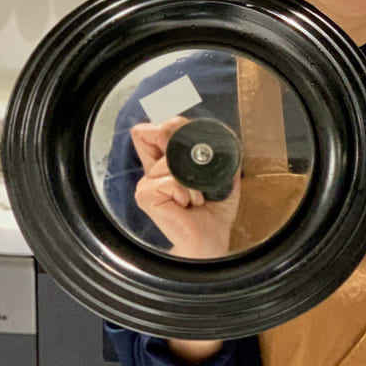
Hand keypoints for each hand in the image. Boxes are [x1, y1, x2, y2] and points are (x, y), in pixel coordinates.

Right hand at [129, 116, 239, 258]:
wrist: (210, 240)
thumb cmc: (215, 210)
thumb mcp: (221, 174)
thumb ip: (215, 152)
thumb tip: (218, 136)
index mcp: (166, 162)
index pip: (155, 128)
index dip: (172, 126)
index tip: (192, 142)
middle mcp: (152, 170)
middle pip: (152, 130)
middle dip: (181, 142)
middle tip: (196, 168)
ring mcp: (146, 183)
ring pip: (169, 159)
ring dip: (192, 179)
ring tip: (196, 197)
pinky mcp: (145, 196)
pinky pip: (170, 180)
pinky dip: (187, 191)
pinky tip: (188, 205)